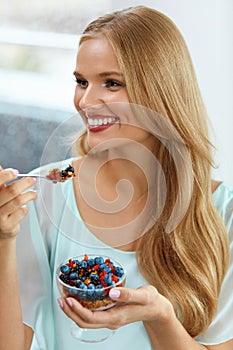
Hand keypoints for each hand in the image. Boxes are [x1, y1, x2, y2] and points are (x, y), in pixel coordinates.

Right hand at [0, 166, 36, 239]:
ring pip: (18, 201)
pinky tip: (24, 207)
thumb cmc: (0, 209)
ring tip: (33, 193)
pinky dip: (25, 208)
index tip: (15, 172)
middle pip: (11, 191)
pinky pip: (21, 212)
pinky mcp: (7, 226)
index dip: (6, 175)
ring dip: (29, 195)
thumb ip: (0, 181)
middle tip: (32, 179)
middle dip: (25, 183)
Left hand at [58, 285, 174, 329]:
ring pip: (87, 320)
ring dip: (73, 311)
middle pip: (85, 322)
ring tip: (64, 299)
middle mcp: (110, 321)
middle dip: (70, 312)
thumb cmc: (151, 301)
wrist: (157, 309)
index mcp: (116, 317)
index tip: (68, 299)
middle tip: (60, 298)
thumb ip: (128, 294)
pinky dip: (81, 308)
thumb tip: (111, 292)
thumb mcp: (143, 295)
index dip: (77, 310)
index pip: (91, 318)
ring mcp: (110, 319)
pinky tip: (78, 299)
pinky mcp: (110, 314)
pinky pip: (91, 315)